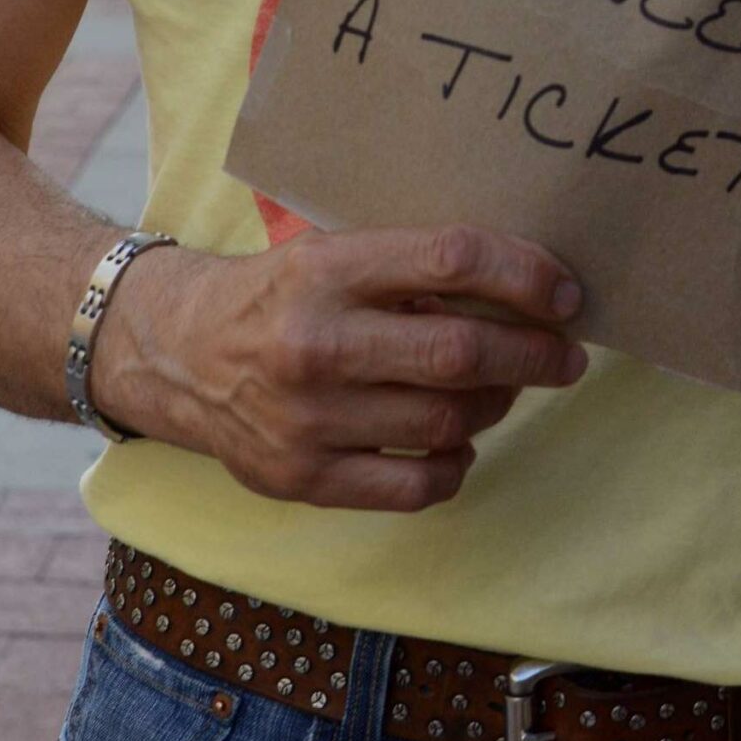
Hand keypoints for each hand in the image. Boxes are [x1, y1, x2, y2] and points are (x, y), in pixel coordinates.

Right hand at [95, 226, 588, 512]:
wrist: (174, 352)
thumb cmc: (278, 296)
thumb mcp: (331, 253)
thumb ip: (410, 268)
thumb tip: (525, 289)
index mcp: (327, 269)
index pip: (449, 259)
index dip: (523, 275)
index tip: (564, 293)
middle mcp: (315, 344)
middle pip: (460, 353)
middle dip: (535, 354)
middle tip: (565, 356)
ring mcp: (308, 419)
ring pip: (447, 423)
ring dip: (495, 406)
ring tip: (501, 390)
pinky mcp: (302, 479)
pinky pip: (415, 487)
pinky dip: (453, 466)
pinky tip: (454, 443)